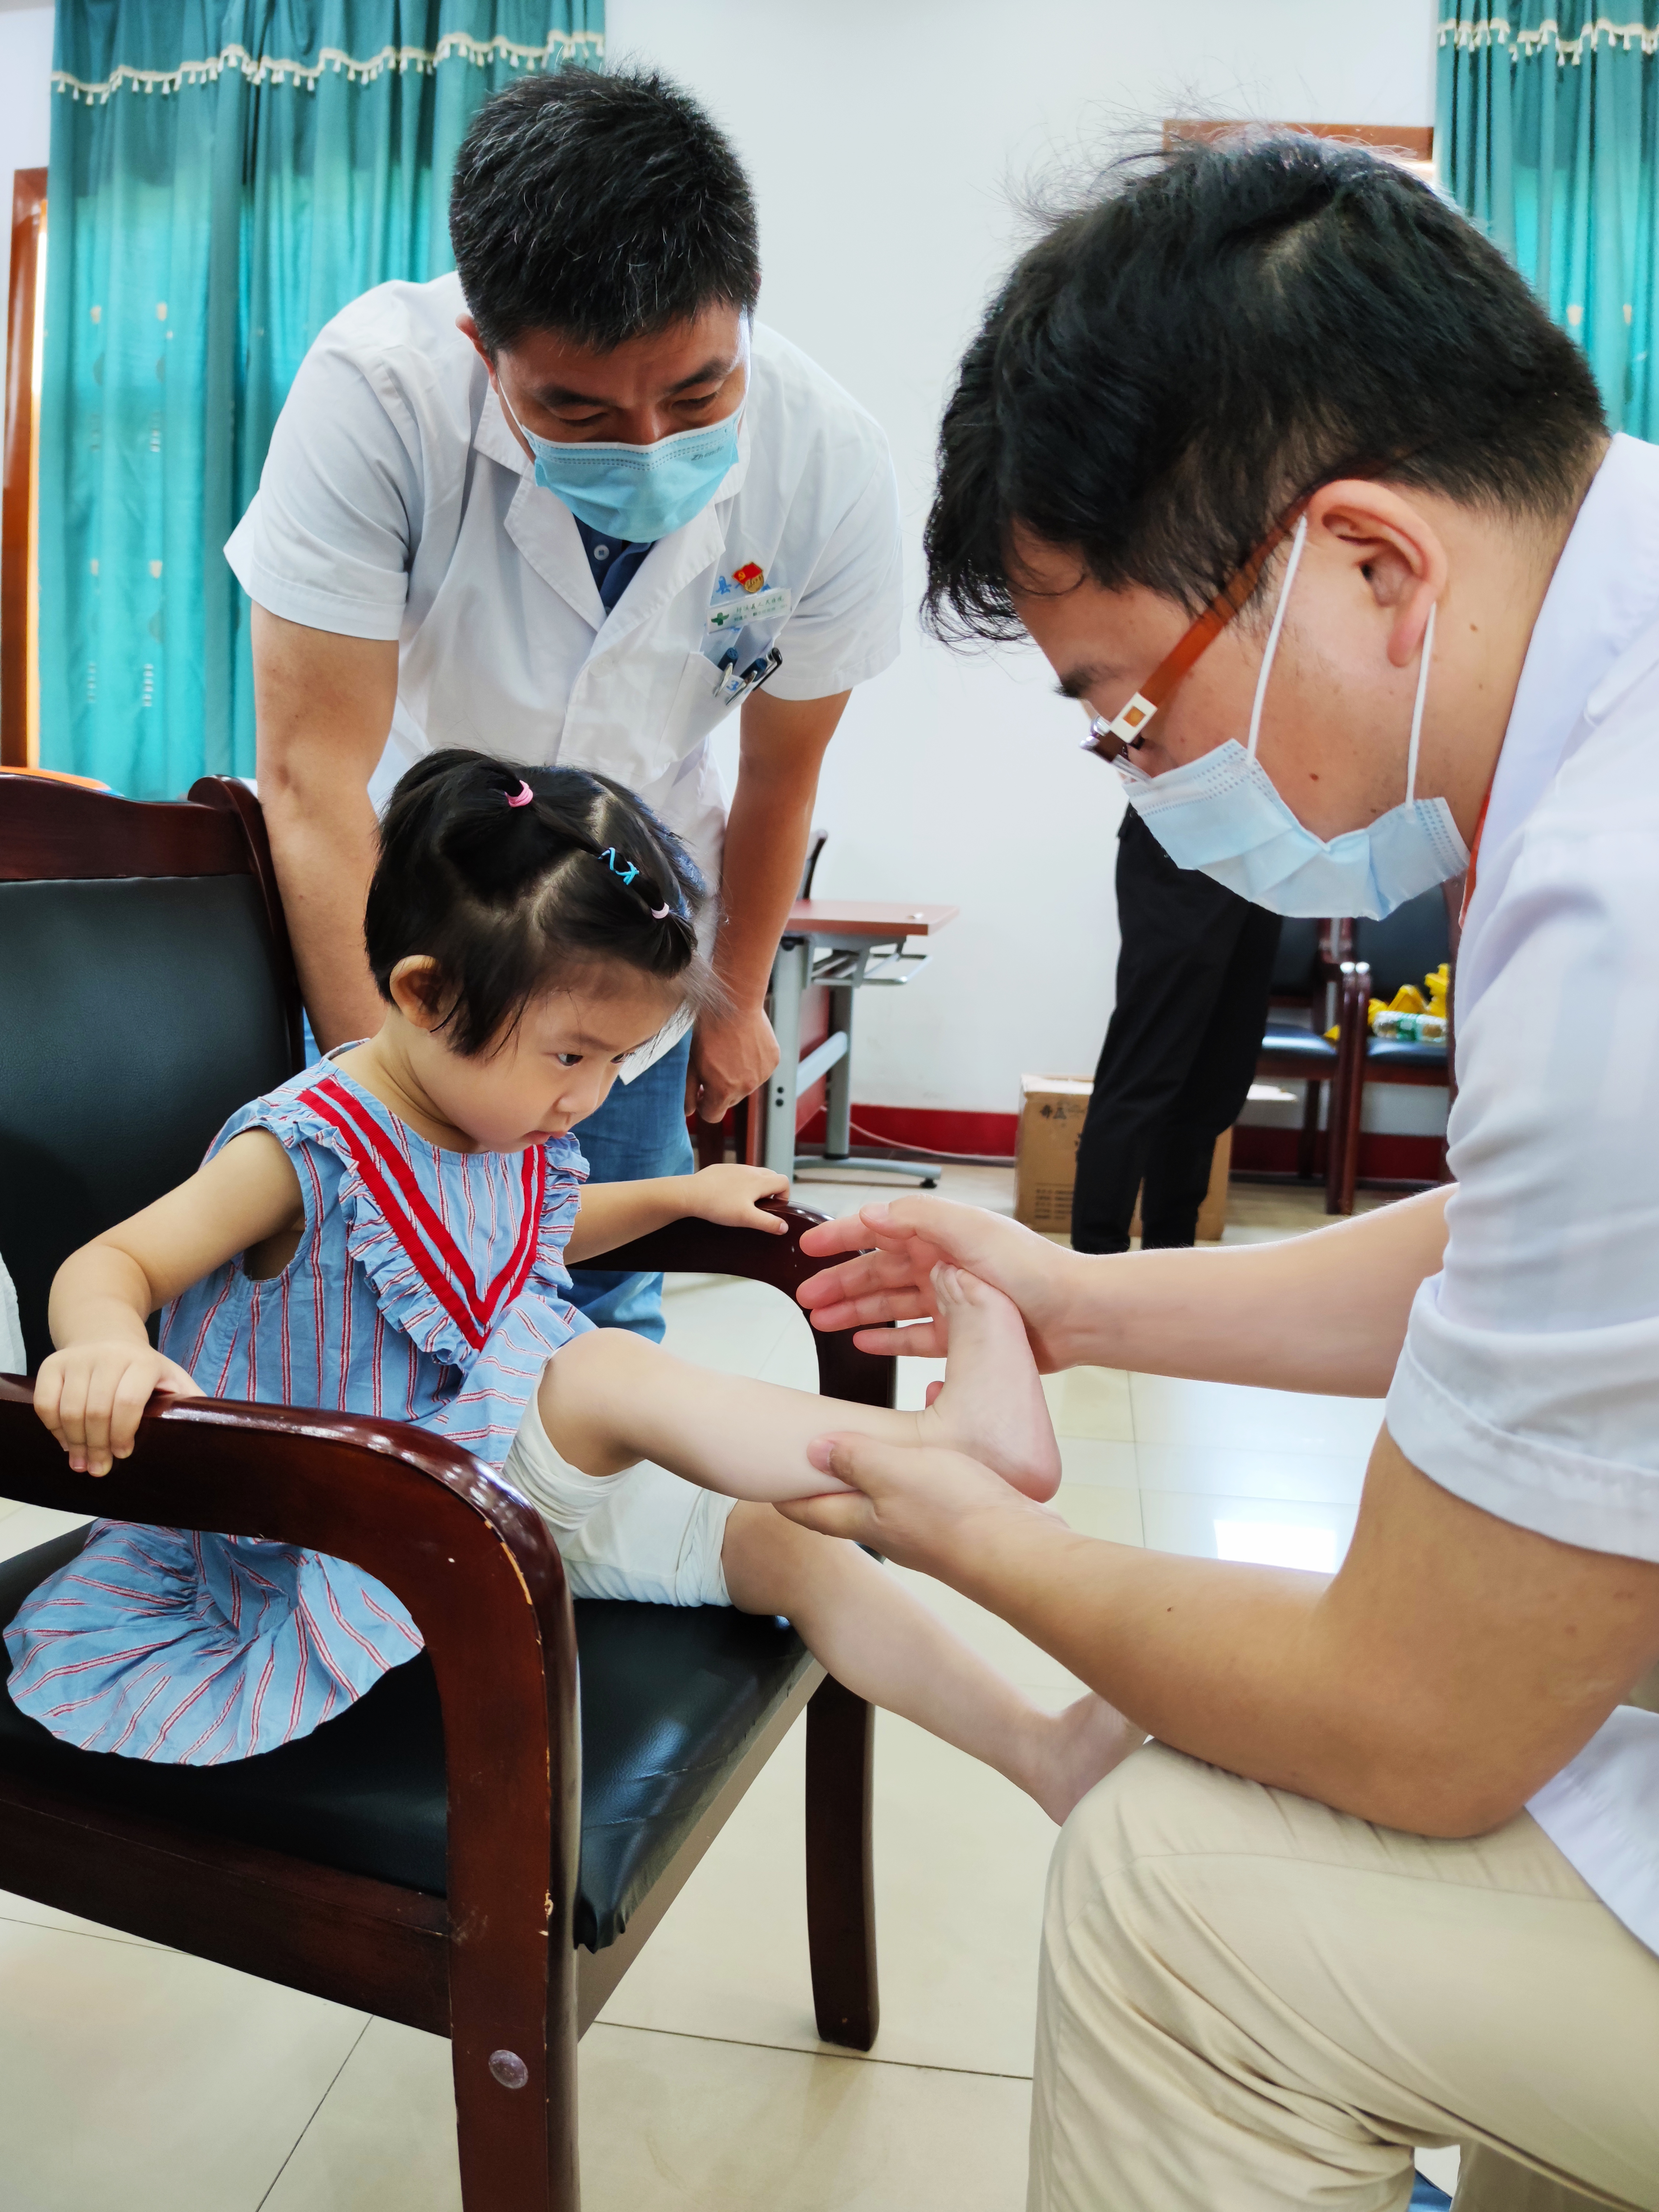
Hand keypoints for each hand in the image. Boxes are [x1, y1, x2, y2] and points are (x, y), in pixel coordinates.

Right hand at [34, 1341, 203, 1476]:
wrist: (106, 1333)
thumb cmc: (142, 1366)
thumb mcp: (171, 1376)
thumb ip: (188, 1399)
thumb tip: (213, 1427)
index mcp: (141, 1362)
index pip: (127, 1403)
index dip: (123, 1433)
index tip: (124, 1453)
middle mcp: (107, 1357)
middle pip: (96, 1412)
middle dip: (97, 1447)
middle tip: (99, 1469)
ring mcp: (77, 1360)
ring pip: (69, 1411)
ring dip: (75, 1444)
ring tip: (82, 1463)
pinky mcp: (52, 1364)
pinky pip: (45, 1403)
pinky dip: (54, 1428)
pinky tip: (66, 1443)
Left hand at [684, 1164, 791, 1232]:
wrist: (690, 1193)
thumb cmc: (719, 1205)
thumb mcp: (746, 1218)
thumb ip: (768, 1223)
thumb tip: (784, 1226)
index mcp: (759, 1181)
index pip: (784, 1181)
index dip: (784, 1195)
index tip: (774, 1208)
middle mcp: (750, 1170)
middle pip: (771, 1176)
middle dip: (771, 1191)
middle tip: (760, 1207)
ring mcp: (735, 1167)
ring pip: (755, 1174)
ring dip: (756, 1186)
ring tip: (743, 1203)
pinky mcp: (722, 1169)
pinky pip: (738, 1174)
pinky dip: (740, 1183)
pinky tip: (727, 1196)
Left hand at [686, 1002, 779, 1123]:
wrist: (735, 1003)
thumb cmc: (709, 1032)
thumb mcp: (692, 1062)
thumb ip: (689, 1090)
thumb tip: (689, 1112)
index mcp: (723, 1091)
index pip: (713, 1116)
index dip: (704, 1105)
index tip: (701, 1091)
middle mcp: (745, 1088)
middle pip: (730, 1101)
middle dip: (720, 1089)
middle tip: (714, 1066)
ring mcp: (762, 1075)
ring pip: (746, 1086)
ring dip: (738, 1077)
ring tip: (730, 1052)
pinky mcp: (773, 1061)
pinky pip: (761, 1071)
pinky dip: (753, 1064)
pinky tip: (744, 1046)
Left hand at [778, 1430, 1059, 1573]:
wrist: (1019, 1552)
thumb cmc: (955, 1514)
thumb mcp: (894, 1472)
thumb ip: (854, 1460)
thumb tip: (812, 1450)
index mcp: (864, 1519)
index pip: (811, 1510)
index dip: (784, 1496)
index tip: (763, 1483)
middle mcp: (889, 1529)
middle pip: (844, 1507)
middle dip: (827, 1484)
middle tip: (811, 1460)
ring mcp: (924, 1530)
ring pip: (887, 1499)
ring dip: (875, 1473)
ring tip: (870, 1446)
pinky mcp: (958, 1523)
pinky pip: (927, 1492)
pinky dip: (918, 1469)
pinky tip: (932, 1452)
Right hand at [796, 1197, 1077, 1366]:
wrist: (1076, 1314)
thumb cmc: (1031, 1270)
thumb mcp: (969, 1230)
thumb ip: (917, 1218)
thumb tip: (871, 1215)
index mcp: (941, 1234)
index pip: (878, 1230)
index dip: (840, 1237)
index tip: (807, 1248)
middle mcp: (943, 1263)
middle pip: (878, 1271)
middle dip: (839, 1283)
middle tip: (806, 1298)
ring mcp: (952, 1299)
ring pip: (890, 1304)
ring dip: (855, 1312)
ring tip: (822, 1323)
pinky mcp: (962, 1334)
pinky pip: (914, 1336)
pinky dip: (888, 1338)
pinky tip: (863, 1342)